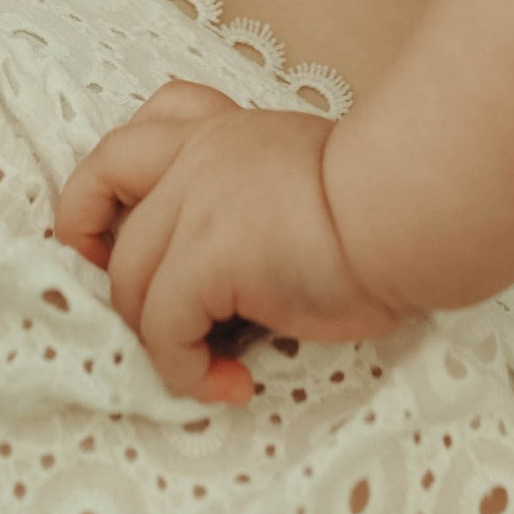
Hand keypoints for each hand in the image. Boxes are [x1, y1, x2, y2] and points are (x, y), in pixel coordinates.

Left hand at [52, 82, 402, 400]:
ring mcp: (195, 200)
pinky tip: (231, 383)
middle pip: (100, 199)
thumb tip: (231, 277)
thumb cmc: (385, 204)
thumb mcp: (302, 181)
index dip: (98, 192)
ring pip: (127, 282)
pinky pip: (163, 329)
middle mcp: (198, 152)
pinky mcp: (204, 256)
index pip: (134, 136)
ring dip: (157, 339)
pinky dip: (185, 370)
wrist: (414, 207)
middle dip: (105, 270)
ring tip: (208, 369)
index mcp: (223, 130)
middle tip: (151, 324)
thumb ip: (249, 203)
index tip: (108, 245)